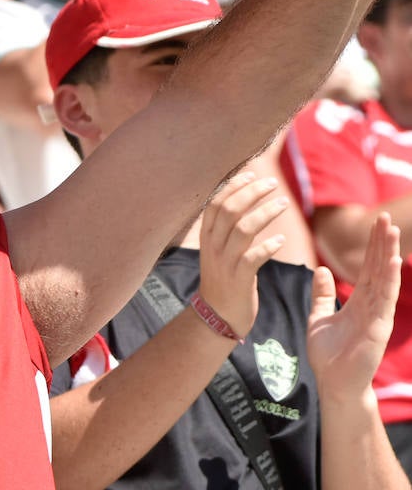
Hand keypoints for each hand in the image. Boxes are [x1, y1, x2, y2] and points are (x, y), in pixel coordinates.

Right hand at [197, 173, 288, 338]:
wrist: (217, 315)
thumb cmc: (224, 279)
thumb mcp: (218, 250)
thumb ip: (227, 229)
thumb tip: (241, 202)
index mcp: (206, 236)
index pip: (216, 203)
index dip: (233, 186)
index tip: (251, 174)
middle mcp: (212, 246)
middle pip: (229, 210)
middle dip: (251, 193)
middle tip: (273, 184)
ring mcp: (224, 262)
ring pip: (243, 229)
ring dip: (265, 213)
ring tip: (284, 203)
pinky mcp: (238, 279)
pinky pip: (253, 257)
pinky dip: (268, 246)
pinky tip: (282, 240)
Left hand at [307, 213, 401, 402]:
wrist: (334, 384)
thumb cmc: (329, 355)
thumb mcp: (319, 318)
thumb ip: (322, 295)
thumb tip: (322, 270)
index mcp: (358, 301)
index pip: (366, 267)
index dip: (370, 246)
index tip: (374, 222)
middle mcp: (371, 305)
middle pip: (377, 267)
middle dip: (381, 242)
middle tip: (384, 216)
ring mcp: (377, 315)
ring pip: (384, 279)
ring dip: (388, 254)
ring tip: (392, 231)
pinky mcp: (378, 328)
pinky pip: (384, 299)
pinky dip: (388, 280)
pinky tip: (392, 262)